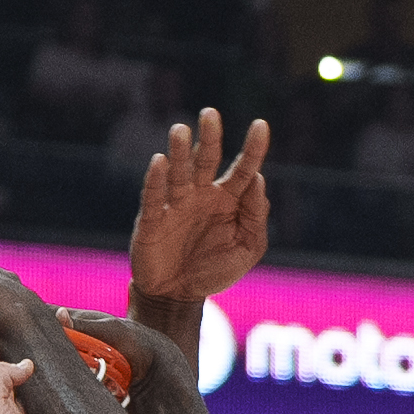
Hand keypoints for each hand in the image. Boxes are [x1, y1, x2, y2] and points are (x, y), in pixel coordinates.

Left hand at [0, 336, 53, 413]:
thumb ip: (2, 377)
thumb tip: (24, 364)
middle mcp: (4, 411)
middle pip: (11, 374)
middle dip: (18, 356)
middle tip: (27, 335)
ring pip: (32, 389)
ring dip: (40, 373)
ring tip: (48, 352)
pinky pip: (50, 408)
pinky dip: (56, 394)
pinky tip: (62, 381)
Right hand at [131, 109, 270, 322]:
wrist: (177, 298)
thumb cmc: (213, 271)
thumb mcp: (247, 249)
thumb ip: (256, 217)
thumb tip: (258, 179)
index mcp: (228, 199)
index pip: (243, 168)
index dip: (253, 148)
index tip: (261, 125)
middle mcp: (201, 194)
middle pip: (207, 159)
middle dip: (210, 137)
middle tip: (210, 114)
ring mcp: (176, 205)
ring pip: (179, 172)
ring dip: (180, 152)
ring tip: (180, 130)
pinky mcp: (153, 220)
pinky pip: (154, 198)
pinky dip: (156, 180)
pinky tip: (159, 162)